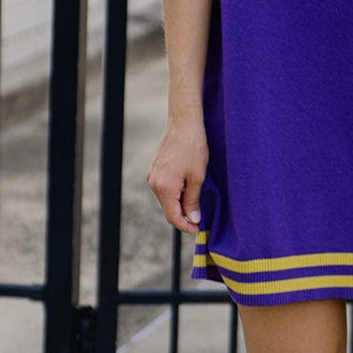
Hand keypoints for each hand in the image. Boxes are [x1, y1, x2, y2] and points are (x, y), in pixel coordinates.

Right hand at [146, 118, 208, 233]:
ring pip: (166, 199)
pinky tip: (188, 188)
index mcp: (164, 187)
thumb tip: (193, 219)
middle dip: (183, 216)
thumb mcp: (197, 177)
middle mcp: (154, 183)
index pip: (173, 217)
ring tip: (197, 201)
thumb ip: (193, 200)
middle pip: (168, 209)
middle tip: (200, 218)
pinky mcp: (154, 169)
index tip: (198, 229)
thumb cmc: (193, 147)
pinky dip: (175, 193)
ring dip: (180, 204)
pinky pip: (164, 188)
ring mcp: (152, 176)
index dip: (186, 226)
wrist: (184, 123)